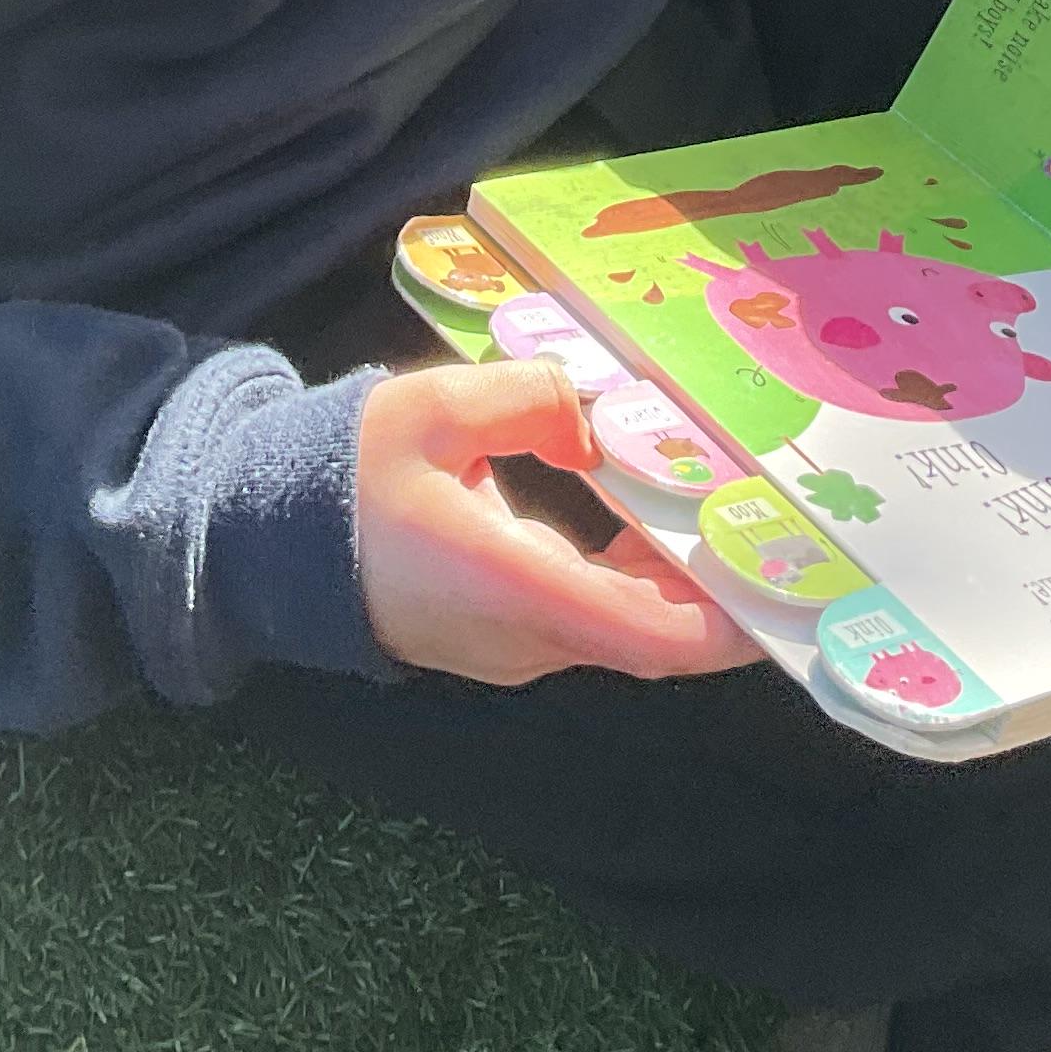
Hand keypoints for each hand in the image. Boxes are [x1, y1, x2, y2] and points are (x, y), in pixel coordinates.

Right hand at [354, 360, 760, 685]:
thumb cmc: (349, 474)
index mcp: (513, 585)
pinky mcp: (502, 640)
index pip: (646, 632)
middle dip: (719, 587)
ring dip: (678, 580)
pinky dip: (634, 579)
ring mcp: (513, 650)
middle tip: (773, 523)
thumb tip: (592, 420)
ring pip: (622, 629)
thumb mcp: (434, 408)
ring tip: (720, 503)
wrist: (269, 543)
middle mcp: (524, 637)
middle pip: (650, 634)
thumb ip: (528, 400)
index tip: (781, 587)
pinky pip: (589, 620)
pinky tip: (649, 515)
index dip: (725, 621)